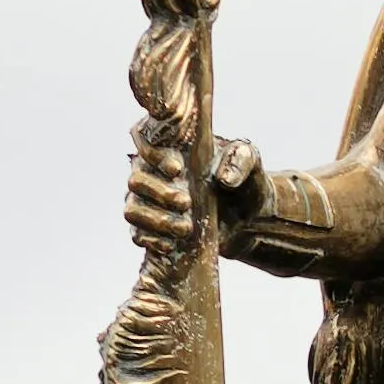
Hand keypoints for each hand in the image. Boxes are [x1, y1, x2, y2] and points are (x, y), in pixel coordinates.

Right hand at [126, 132, 256, 251]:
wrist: (250, 220)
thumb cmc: (246, 181)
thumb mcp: (250, 162)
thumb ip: (240, 160)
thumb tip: (224, 179)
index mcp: (172, 148)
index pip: (145, 138)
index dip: (153, 153)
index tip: (176, 169)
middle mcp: (154, 172)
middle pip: (136, 179)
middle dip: (158, 192)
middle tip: (187, 203)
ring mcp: (150, 201)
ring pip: (132, 208)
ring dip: (155, 219)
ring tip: (185, 228)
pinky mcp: (153, 227)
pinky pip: (137, 233)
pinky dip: (151, 239)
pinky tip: (171, 244)